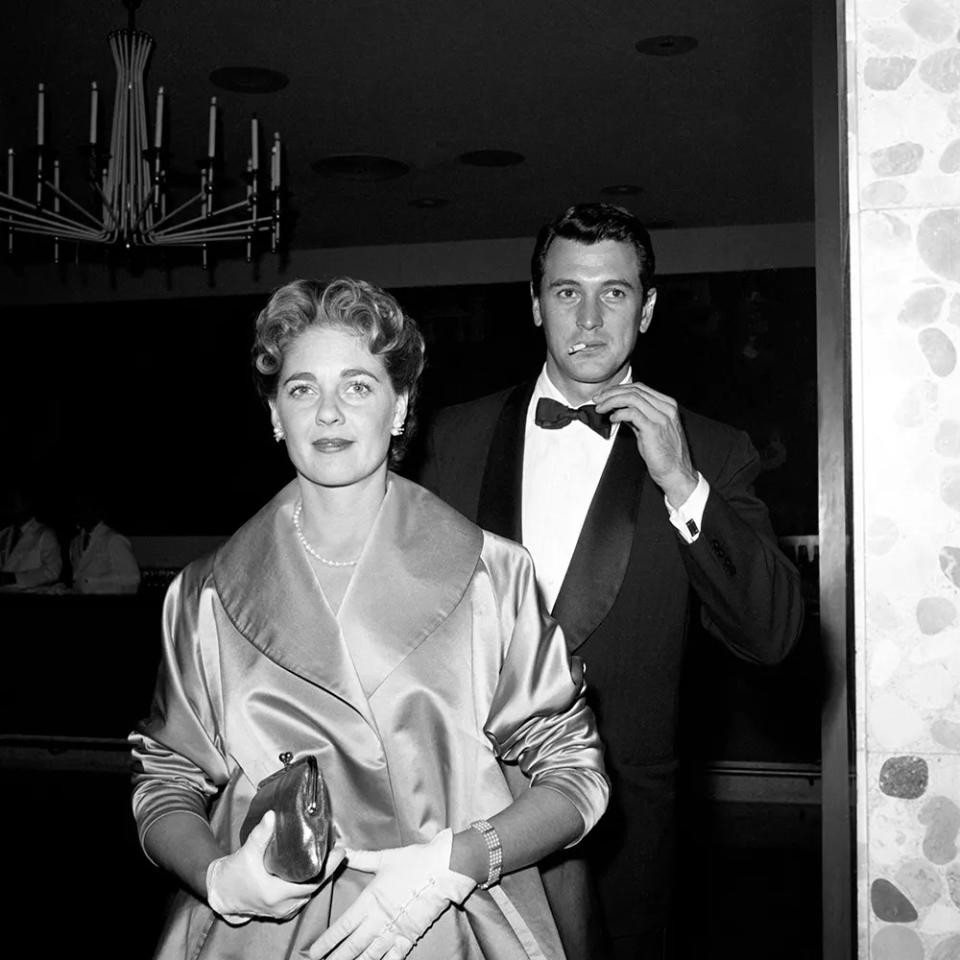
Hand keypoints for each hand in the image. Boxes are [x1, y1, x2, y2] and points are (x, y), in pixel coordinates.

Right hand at [205, 810, 342, 924]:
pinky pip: (302, 896)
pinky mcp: (281, 909)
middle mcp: (283, 906)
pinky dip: (310, 883)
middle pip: (315, 887)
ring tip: (328, 855)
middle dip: (328, 868)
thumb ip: (261, 834)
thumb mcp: (247, 852)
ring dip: (320, 876)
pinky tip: (314, 869)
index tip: (341, 851)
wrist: (221, 892)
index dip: (329, 868)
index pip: (313, 883)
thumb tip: (272, 815)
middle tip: (337, 848)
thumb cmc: (233, 874)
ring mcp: (283, 910)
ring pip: (309, 893)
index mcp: (276, 894)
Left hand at [307, 828, 476, 959]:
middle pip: (352, 946)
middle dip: (335, 958)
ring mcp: (394, 932)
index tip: (313, 951)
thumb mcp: (384, 858)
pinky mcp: (410, 937)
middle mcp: (378, 921)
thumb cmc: (413, 862)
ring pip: (370, 955)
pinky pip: (394, 957)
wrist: (442, 870)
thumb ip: (362, 858)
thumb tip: (344, 850)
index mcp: (370, 901)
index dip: (327, 941)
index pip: (343, 926)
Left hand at [593, 381, 697, 506]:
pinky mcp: (654, 429)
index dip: (619, 389)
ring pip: (632, 399)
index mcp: (667, 405)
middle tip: (597, 399)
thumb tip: (618, 408)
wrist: (676, 472)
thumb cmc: (665, 454)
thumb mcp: (651, 429)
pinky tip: (612, 419)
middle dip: (611, 393)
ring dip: (611, 401)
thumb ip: (638, 417)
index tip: (605, 394)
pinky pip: (632, 413)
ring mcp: (661, 418)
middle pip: (634, 391)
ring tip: (600, 408)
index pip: (639, 388)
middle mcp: (666, 408)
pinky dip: (619, 413)